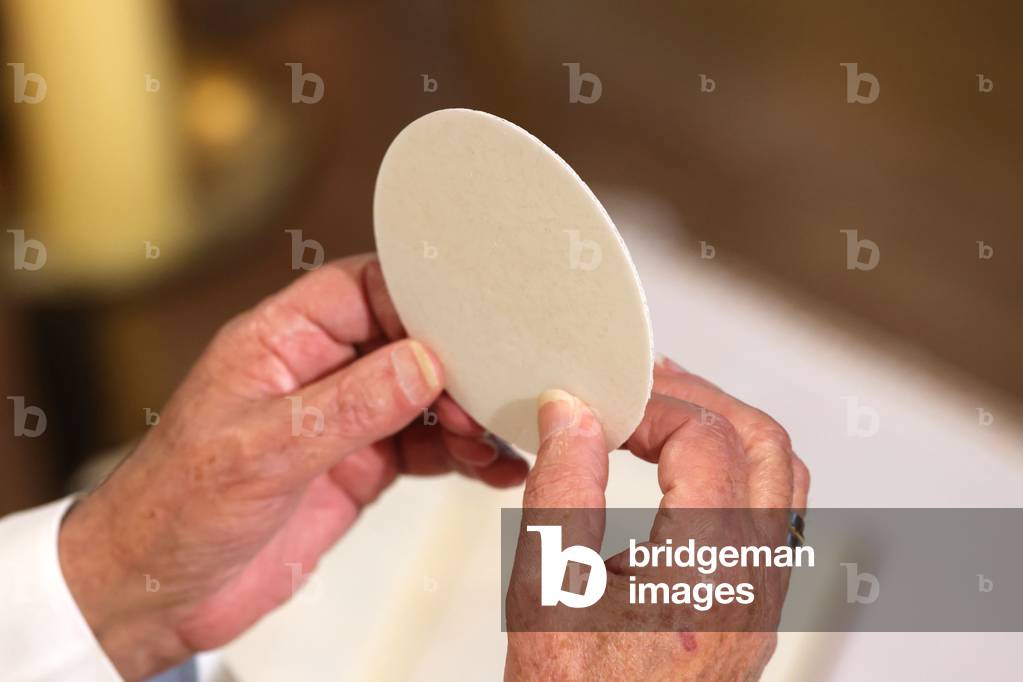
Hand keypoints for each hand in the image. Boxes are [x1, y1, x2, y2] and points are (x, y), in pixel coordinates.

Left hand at [58, 254, 528, 680]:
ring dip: (467, 416)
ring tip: (498, 440)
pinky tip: (492, 467)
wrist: (155, 594)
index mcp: (279, 341)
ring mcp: (341, 422)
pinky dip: (462, 457)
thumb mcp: (261, 451)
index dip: (419, 299)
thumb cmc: (170, 510)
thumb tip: (421, 363)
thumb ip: (347, 406)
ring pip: (424, 398)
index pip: (363, 290)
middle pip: (407, 342)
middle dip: (457, 366)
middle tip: (489, 397)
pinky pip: (425, 449)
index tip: (467, 325)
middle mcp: (317, 373)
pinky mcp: (359, 467)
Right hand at [505, 358, 809, 680]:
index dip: (649, 405)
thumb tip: (570, 410)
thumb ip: (562, 488)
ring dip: (727, 427)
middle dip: (701, 397)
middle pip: (765, 443)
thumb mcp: (545, 593)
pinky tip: (683, 468)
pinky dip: (736, 467)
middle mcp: (752, 584)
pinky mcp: (753, 609)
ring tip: (663, 409)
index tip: (596, 404)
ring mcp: (762, 599)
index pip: (705, 440)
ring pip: (782, 476)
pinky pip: (773, 513)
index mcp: (704, 576)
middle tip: (641, 380)